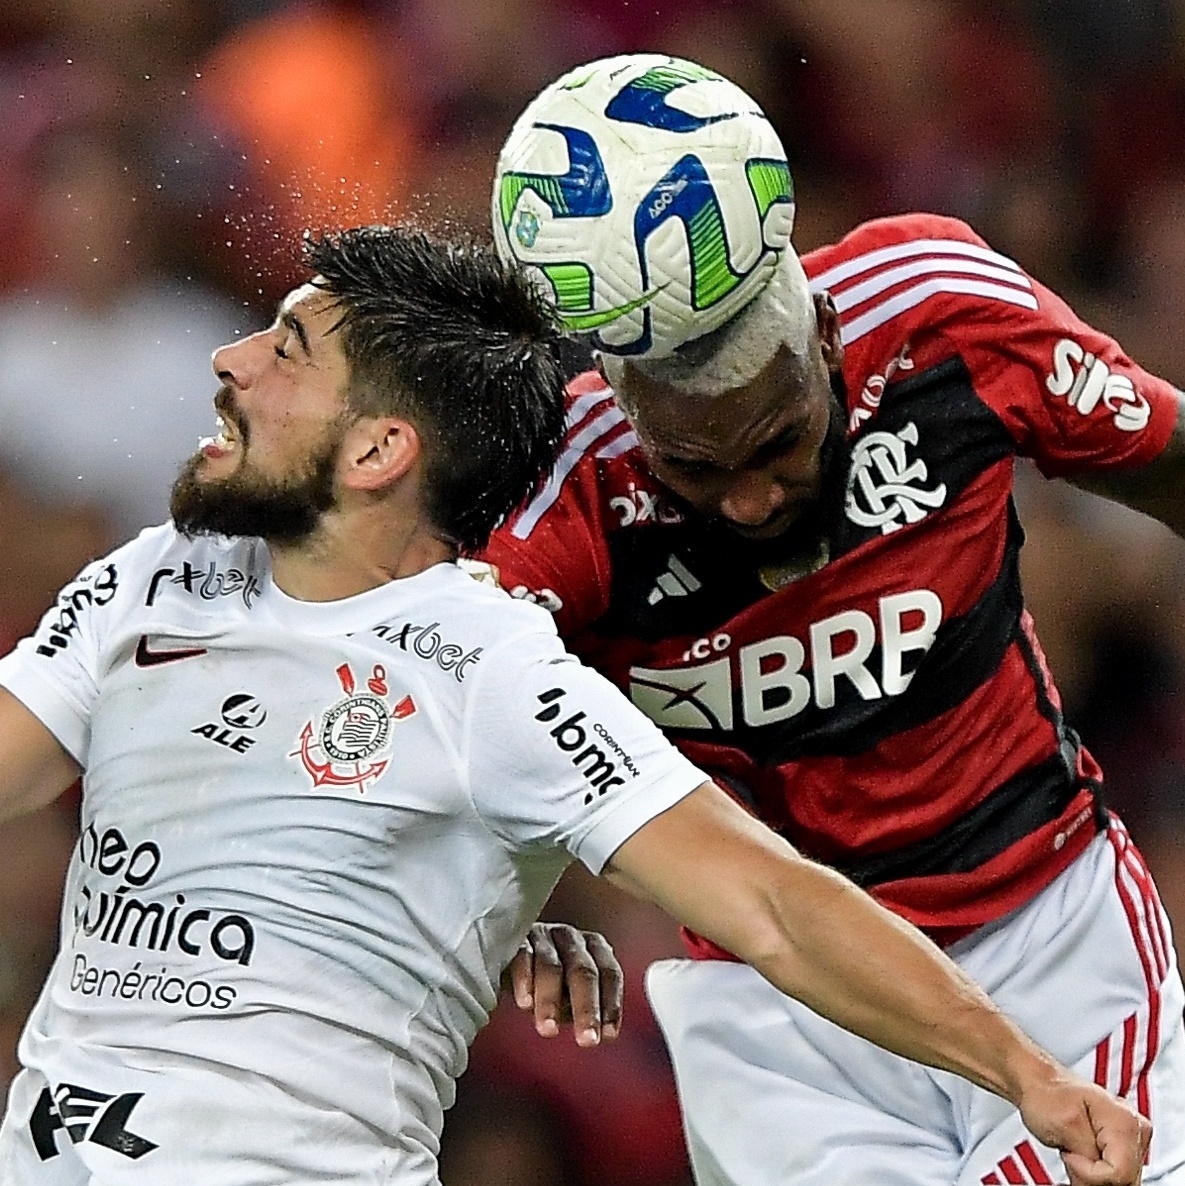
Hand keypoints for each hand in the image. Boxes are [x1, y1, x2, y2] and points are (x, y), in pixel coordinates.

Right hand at [504, 922, 622, 1047]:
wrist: (507, 955)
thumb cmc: (547, 981)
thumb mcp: (570, 992)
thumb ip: (584, 1006)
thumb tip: (601, 1034)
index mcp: (594, 947)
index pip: (610, 974)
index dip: (611, 1004)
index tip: (608, 1035)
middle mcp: (572, 938)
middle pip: (583, 972)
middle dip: (586, 1008)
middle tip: (587, 1040)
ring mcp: (543, 936)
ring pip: (551, 967)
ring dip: (551, 1001)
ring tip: (549, 1030)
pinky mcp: (516, 939)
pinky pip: (523, 958)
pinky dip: (525, 981)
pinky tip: (525, 1004)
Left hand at [1018, 1070, 1150, 1184]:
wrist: (1040, 1086)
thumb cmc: (1047, 1096)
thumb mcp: (1064, 1126)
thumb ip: (1090, 1155)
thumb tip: (1104, 1176)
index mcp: (1125, 1122)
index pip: (1119, 1173)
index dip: (1090, 1172)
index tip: (1071, 1153)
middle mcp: (1136, 1131)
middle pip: (1124, 1180)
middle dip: (1093, 1177)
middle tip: (1071, 1155)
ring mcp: (1131, 1141)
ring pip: (1120, 1181)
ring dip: (1093, 1178)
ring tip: (1073, 1155)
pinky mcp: (1122, 1150)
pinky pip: (1114, 1177)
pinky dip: (1095, 1176)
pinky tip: (1080, 1165)